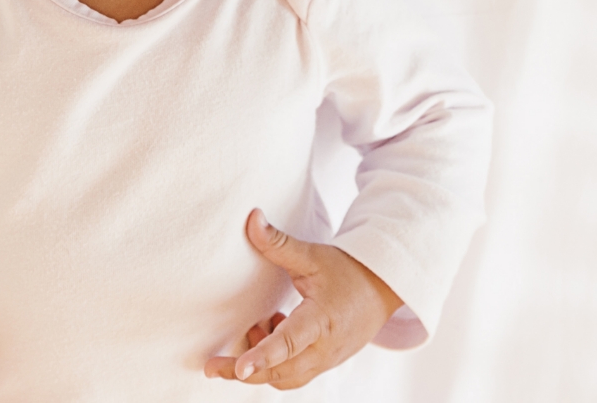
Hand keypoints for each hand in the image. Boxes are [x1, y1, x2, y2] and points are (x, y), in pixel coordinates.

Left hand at [204, 209, 402, 389]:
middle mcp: (324, 348)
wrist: (384, 288)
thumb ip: (278, 243)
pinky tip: (272, 329)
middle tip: (211, 366)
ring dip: (261, 365)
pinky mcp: (325, 362)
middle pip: (280, 372)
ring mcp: (326, 360)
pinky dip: (276, 362)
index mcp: (321, 320)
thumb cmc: (349, 271)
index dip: (262, 357)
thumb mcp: (313, 256)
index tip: (239, 369)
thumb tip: (252, 218)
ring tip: (256, 327)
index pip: (288, 344)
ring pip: (286, 378)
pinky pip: (294, 374)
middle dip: (244, 371)